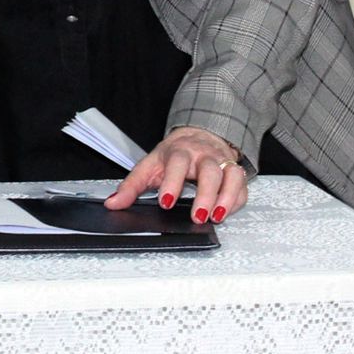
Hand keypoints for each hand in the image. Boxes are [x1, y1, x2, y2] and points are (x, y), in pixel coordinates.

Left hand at [104, 126, 247, 223]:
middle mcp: (203, 155)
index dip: (172, 183)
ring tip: (216, 218)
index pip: (177, 164)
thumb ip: (131, 186)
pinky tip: (227, 213)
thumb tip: (112, 204)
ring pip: (230, 176)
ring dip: (226, 198)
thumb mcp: (149, 166)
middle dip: (204, 194)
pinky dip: (237, 201)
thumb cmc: (173, 155)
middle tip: (197, 217)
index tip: (166, 202)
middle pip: (209, 171)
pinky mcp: (235, 172)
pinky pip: (242, 186)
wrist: (198, 136)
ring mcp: (222, 162)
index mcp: (179, 151)